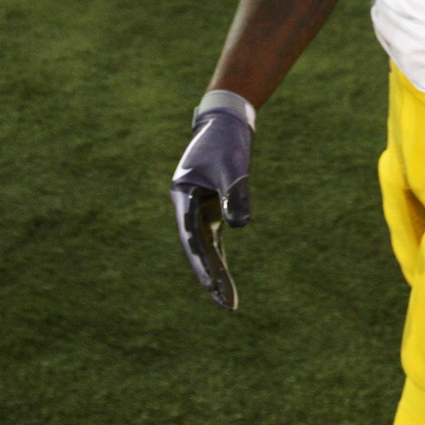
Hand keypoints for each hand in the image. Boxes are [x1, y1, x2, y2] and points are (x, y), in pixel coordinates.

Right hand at [171, 104, 252, 309]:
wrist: (227, 118)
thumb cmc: (227, 141)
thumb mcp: (232, 167)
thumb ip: (235, 195)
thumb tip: (241, 226)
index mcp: (184, 196)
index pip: (194, 241)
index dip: (205, 267)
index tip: (216, 290)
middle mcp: (187, 205)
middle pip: (198, 249)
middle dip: (211, 277)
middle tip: (227, 305)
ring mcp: (198, 207)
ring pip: (205, 246)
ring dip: (215, 270)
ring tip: (227, 300)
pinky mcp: (211, 204)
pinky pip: (213, 237)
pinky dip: (218, 255)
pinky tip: (224, 276)